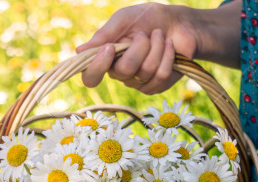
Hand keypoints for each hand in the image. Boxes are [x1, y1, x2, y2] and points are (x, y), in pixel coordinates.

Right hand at [75, 3, 196, 93]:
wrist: (178, 22)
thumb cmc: (148, 18)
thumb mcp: (123, 19)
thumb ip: (104, 35)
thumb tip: (79, 51)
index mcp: (107, 59)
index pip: (90, 77)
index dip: (97, 67)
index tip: (110, 48)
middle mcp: (120, 74)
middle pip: (124, 70)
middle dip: (139, 46)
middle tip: (145, 34)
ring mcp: (139, 82)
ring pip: (146, 71)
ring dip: (157, 47)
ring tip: (159, 36)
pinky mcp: (157, 86)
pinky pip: (161, 74)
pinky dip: (168, 55)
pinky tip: (170, 46)